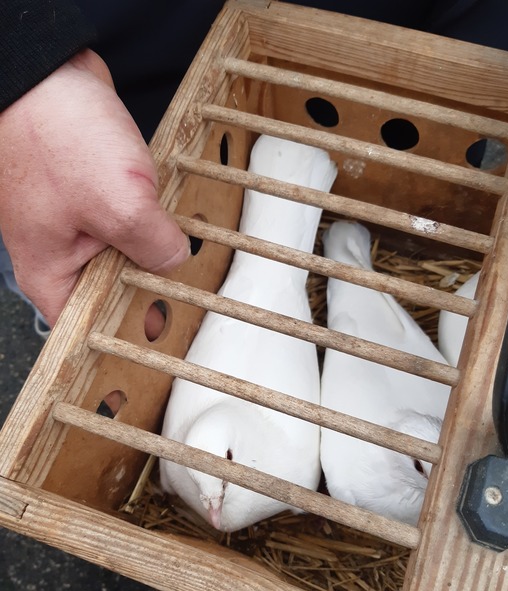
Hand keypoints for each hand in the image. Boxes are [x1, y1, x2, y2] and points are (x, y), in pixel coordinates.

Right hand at [0, 49, 188, 325]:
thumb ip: (154, 245)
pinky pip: (128, 216)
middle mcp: (62, 255)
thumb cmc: (51, 133)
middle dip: (151, 285)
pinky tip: (173, 212)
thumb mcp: (118, 204)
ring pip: (126, 251)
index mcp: (51, 275)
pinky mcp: (93, 194)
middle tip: (193, 290)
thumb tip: (175, 261)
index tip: (171, 333)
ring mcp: (77, 223)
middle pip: (115, 291)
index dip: (132, 331)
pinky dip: (150, 214)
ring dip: (155, 245)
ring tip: (188, 248)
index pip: (93, 328)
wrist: (41, 68)